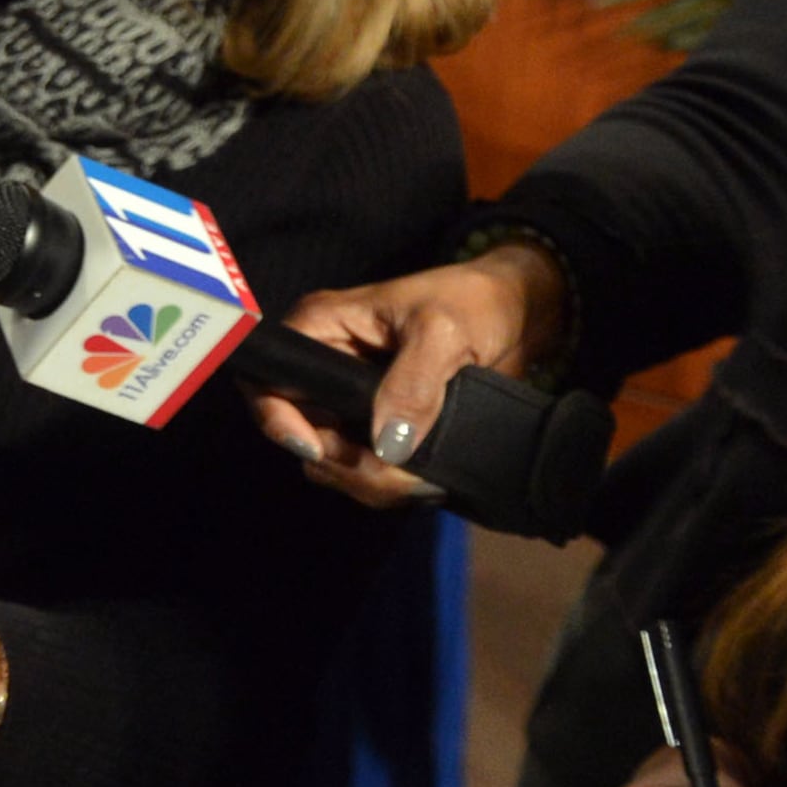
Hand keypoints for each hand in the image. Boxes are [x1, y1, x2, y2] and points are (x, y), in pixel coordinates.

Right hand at [256, 243, 568, 507]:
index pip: (267, 378)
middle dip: (341, 463)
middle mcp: (327, 366)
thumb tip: (386, 443)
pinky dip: (390, 485)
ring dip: (370, 481)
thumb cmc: (473, 302)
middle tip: (396, 476)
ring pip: (333, 460)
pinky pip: (365, 469)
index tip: (319, 450)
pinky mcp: (380, 427)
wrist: (519, 316)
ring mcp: (352, 401)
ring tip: (423, 480)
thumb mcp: (443, 332)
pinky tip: (425, 480)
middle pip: (300, 431)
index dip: (279, 419)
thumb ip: (414, 384)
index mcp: (323, 327)